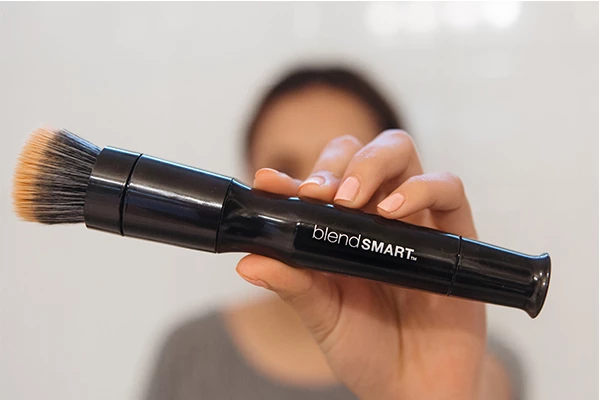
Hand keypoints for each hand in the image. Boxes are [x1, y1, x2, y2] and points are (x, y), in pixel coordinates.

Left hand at [236, 130, 486, 399]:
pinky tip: (392, 211)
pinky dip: (420, 188)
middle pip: (361, 151)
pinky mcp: (452, 234)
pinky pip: (448, 188)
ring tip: (351, 200)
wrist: (414, 387)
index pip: (319, 181)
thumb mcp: (321, 316)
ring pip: (401, 152)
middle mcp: (376, 215)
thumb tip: (248, 261)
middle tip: (321, 194)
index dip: (293, 175)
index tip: (269, 182)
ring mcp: (415, 219)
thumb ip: (291, 284)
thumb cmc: (366, 348)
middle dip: (338, 161)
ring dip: (372, 163)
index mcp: (340, 229)